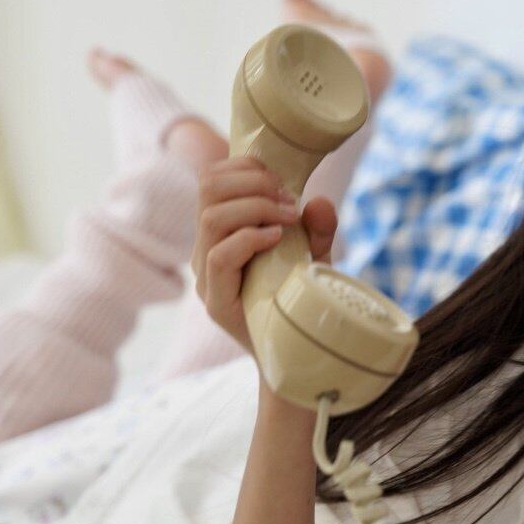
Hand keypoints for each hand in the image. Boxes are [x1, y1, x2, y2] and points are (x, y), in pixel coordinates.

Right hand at [191, 156, 338, 360]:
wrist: (296, 356)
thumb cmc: (299, 302)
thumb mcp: (314, 258)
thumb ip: (317, 229)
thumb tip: (319, 200)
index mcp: (219, 233)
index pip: (211, 179)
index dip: (245, 167)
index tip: (284, 181)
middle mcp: (204, 250)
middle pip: (206, 189)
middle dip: (253, 182)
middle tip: (289, 200)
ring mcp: (206, 276)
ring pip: (210, 218)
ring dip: (255, 207)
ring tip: (288, 219)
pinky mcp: (216, 302)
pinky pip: (219, 256)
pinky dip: (250, 238)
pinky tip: (277, 240)